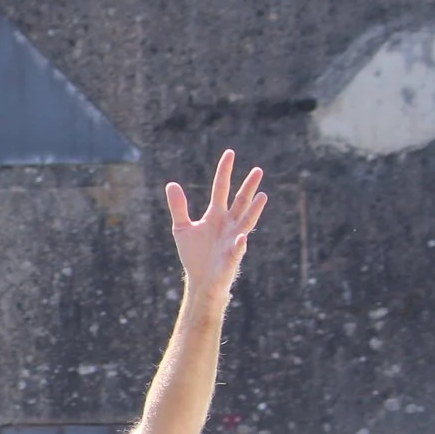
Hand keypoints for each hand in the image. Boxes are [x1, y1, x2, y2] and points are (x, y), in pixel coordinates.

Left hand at [166, 150, 268, 308]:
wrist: (200, 280)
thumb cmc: (194, 254)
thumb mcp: (182, 228)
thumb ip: (178, 207)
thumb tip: (171, 184)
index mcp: (216, 215)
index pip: (221, 189)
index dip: (224, 172)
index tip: (230, 153)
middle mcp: (228, 224)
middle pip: (240, 201)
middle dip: (248, 187)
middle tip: (258, 170)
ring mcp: (233, 239)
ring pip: (246, 221)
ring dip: (254, 210)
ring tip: (263, 196)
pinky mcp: (232, 257)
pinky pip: (237, 249)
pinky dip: (239, 244)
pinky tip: (241, 237)